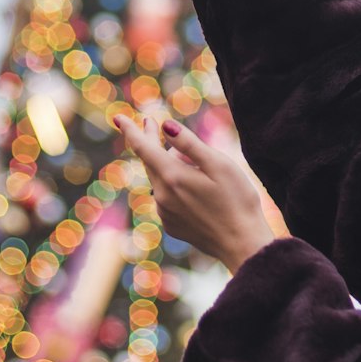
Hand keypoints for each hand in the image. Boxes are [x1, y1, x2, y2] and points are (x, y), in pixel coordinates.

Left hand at [114, 114, 275, 273]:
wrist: (242, 244)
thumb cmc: (237, 200)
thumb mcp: (218, 164)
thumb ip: (190, 144)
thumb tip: (165, 125)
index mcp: (172, 176)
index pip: (143, 147)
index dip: (131, 130)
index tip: (118, 117)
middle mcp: (162, 196)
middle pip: (150, 161)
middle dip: (151, 141)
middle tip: (151, 124)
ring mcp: (165, 213)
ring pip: (159, 179)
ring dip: (167, 164)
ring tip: (190, 159)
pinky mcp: (172, 225)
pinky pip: (166, 197)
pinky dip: (173, 184)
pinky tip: (193, 186)